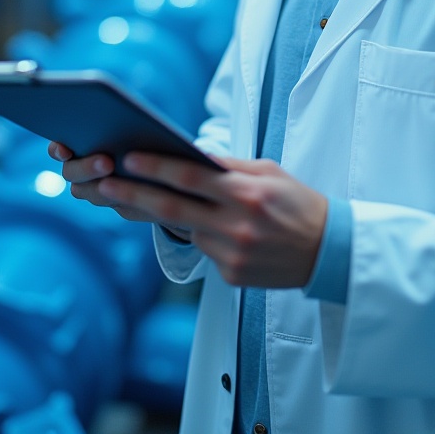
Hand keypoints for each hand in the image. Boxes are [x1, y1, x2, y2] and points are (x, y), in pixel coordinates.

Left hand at [48, 143, 327, 287]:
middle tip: (106, 184)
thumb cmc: (298, 202)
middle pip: (173, 208)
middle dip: (135, 195)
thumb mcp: (270, 172)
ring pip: (188, 230)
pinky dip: (204, 236)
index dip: (157, 166)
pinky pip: (205, 250)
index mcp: (247, 192)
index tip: (129, 157)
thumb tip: (192, 156)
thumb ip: (230, 167)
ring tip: (146, 199)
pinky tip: (216, 229)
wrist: (328, 250)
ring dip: (170, 216)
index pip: (191, 177)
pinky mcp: (231, 276)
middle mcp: (237, 224)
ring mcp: (232, 253)